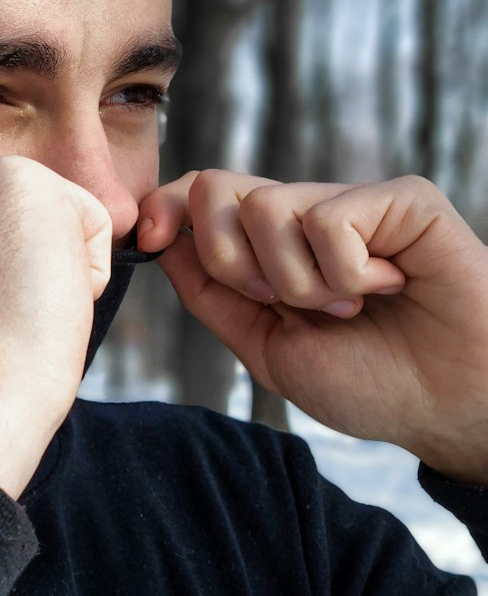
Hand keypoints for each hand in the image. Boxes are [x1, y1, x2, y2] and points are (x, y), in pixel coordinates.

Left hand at [137, 172, 487, 483]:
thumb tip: (158, 238)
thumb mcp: (268, 348)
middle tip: (286, 303)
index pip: (199, 194)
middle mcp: (306, 211)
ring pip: (266, 208)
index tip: (146, 236)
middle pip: (216, 187)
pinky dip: (351, 275)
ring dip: (298, 281)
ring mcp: (351, 200)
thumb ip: (211, 294)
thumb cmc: (371, 382)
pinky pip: (329, 222)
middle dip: (230, 259)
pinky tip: (392, 287)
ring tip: (350, 304)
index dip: (162, 205)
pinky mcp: (400, 198)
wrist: (451, 408)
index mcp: (271, 244)